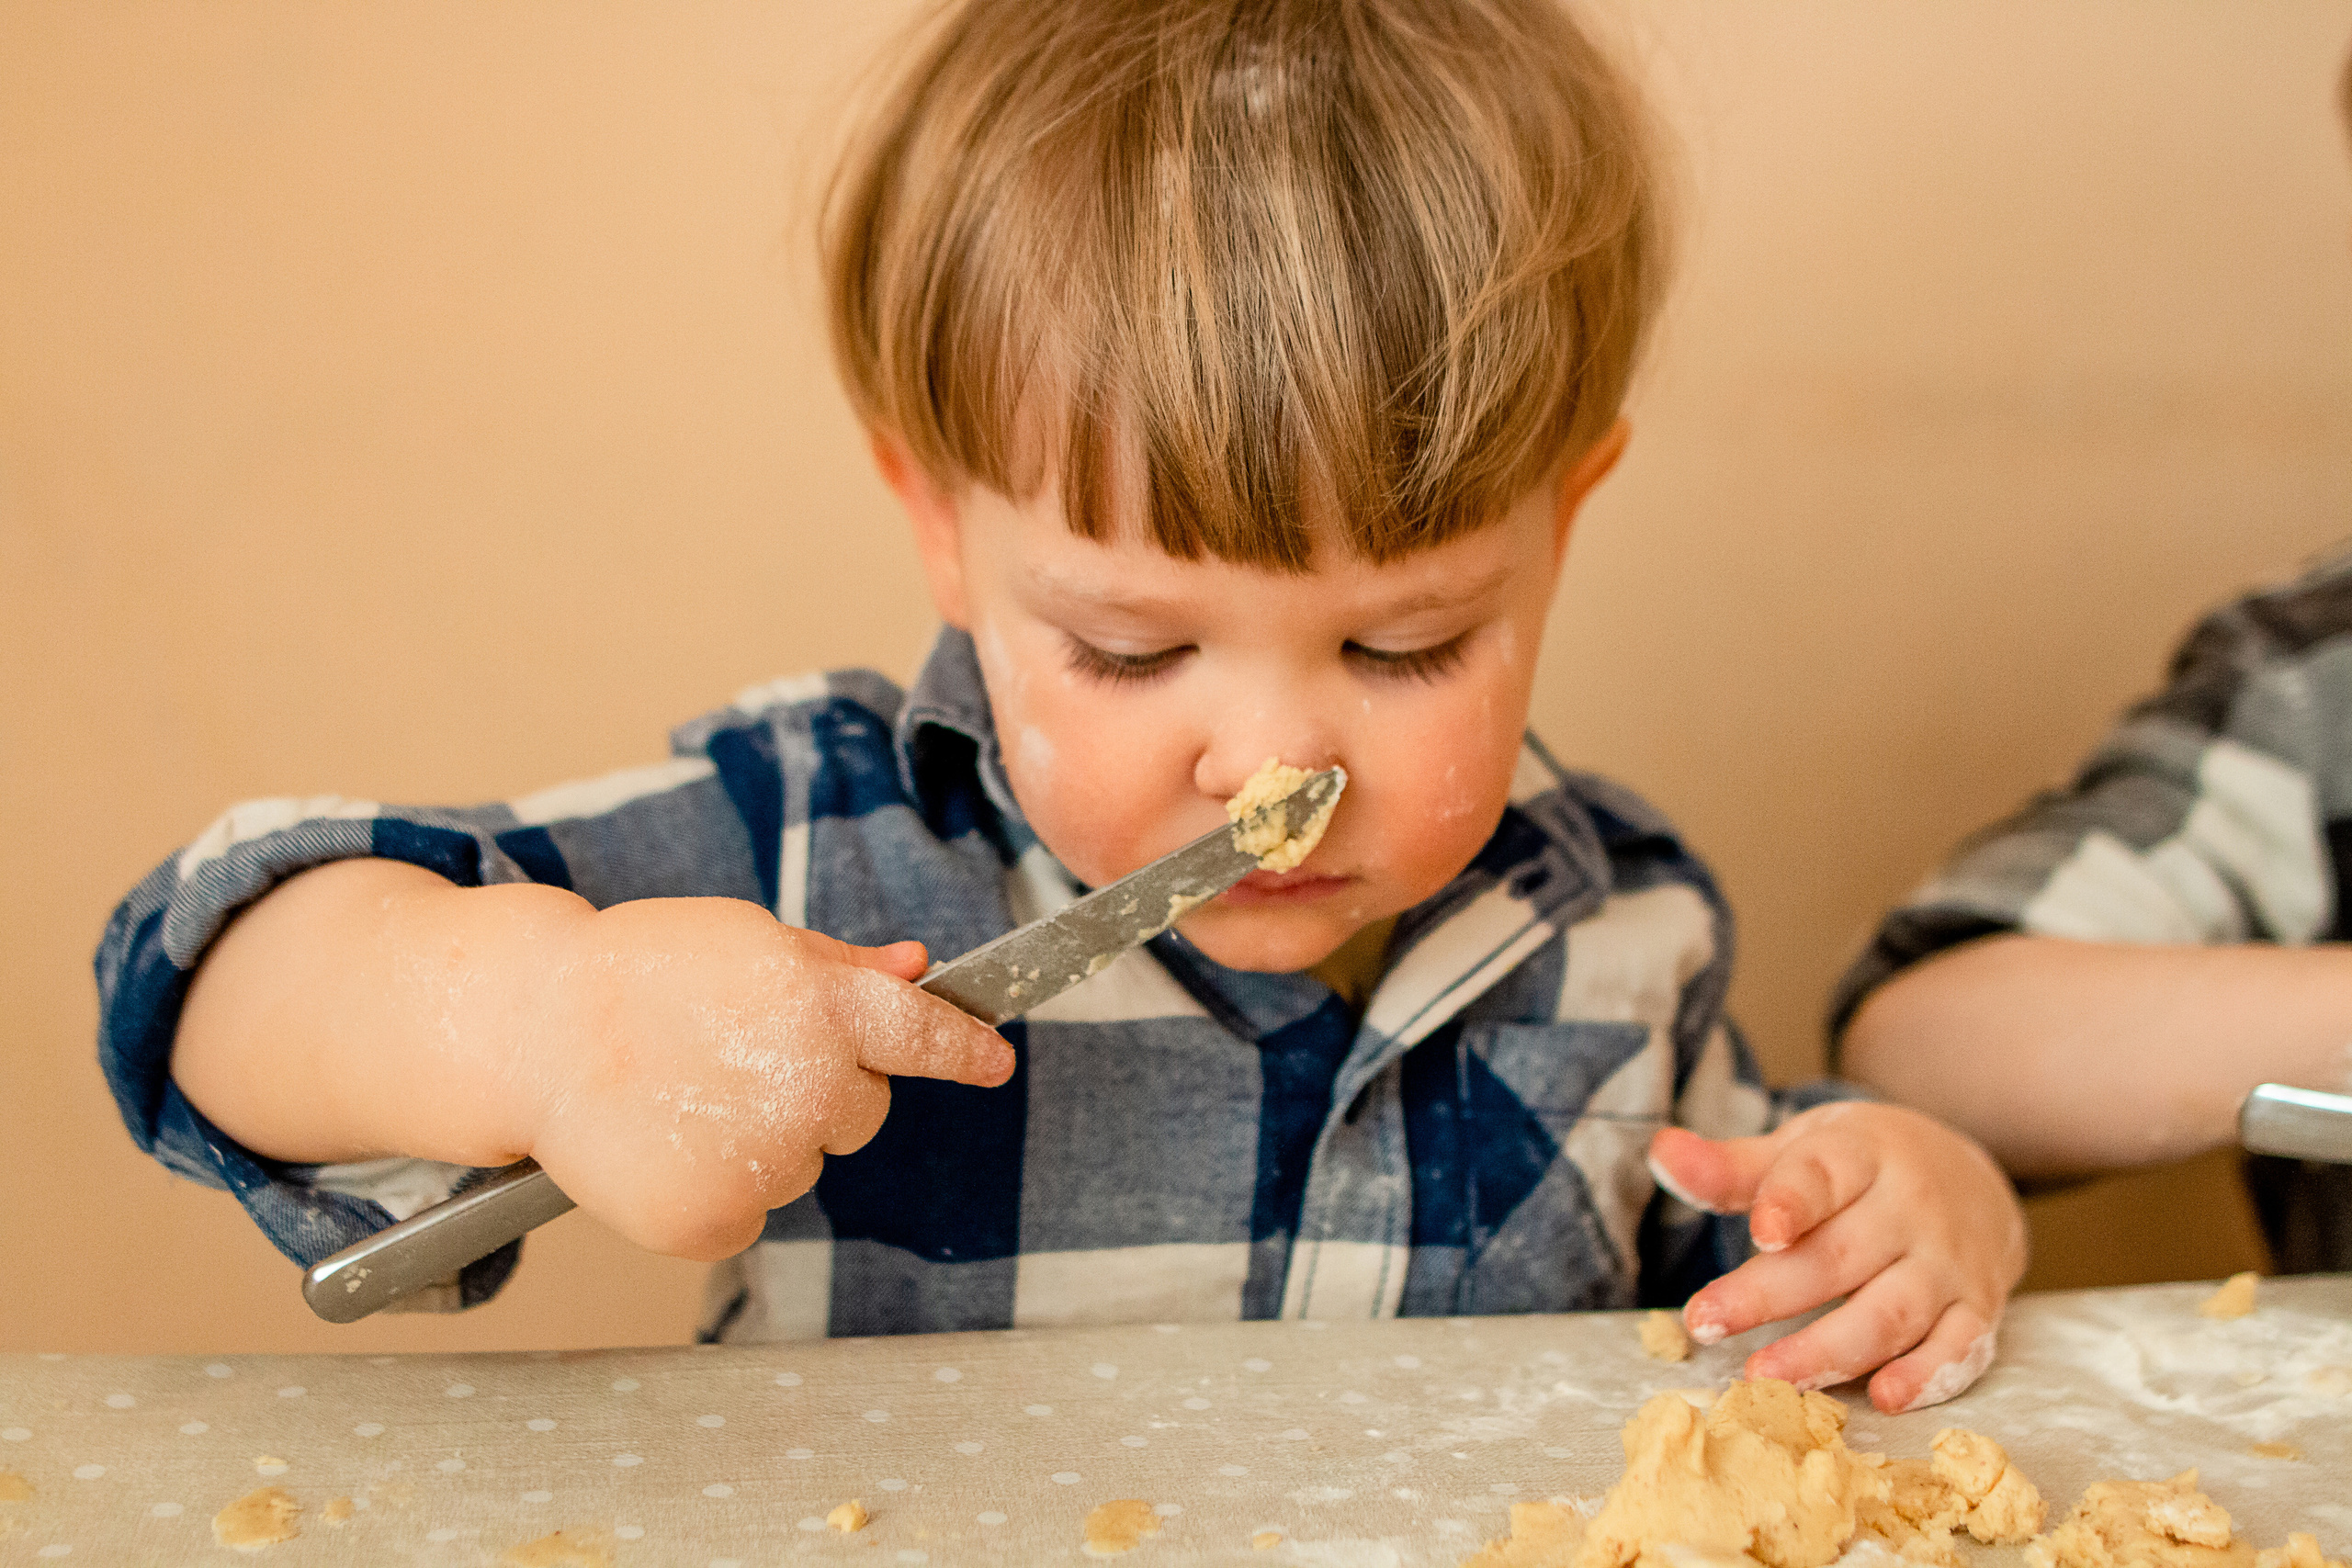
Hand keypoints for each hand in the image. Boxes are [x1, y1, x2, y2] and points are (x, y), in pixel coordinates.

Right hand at [523, 897, 1014, 1261]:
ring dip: (763, 1142)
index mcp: (827, 1006)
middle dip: (822, 1092)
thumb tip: (919, 968)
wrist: (532, 1029)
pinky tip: (664, 1144)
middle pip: (865, 1114)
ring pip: (803, 1166)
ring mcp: (764, 1160)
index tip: (996, 1063)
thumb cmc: (643, 973)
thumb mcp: (750, 943)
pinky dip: (717, 1193)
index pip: (928, 1037)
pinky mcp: (714, 1220)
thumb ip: (841, 968)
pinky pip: (749, 1216)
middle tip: (736, 1061)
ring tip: (682, 1094)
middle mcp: (811, 1085)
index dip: (967, 1052)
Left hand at [1646, 1103, 2026, 1412]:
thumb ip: (1733, 1166)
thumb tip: (1661, 1153)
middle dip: (1770, 1295)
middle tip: (1703, 1324)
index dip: (1792, 1201)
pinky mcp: (1978, 1308)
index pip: (1824, 1175)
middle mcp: (1912, 1207)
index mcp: (1862, 1154)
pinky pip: (1958, 1348)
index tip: (1761, 1232)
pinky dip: (1925, 1377)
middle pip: (1840, 1256)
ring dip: (1829, 1351)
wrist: (1973, 1176)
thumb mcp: (1804, 1148)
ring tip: (1765, 1376)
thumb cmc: (1864, 1167)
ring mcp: (1949, 1262)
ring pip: (1891, 1312)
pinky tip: (1882, 1397)